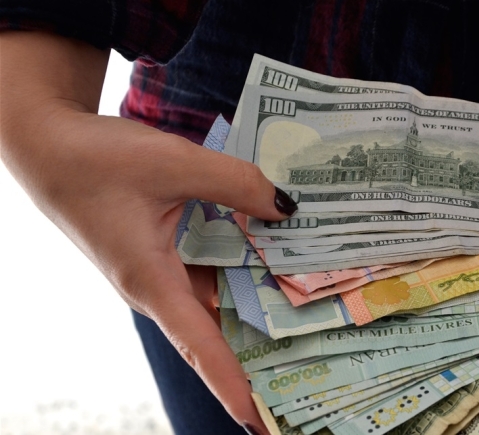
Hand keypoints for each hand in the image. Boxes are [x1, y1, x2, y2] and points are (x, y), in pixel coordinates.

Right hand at [0, 32, 294, 432]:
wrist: (51, 147)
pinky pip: (214, 269)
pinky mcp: (166, 253)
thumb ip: (237, 184)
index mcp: (152, 281)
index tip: (260, 417)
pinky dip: (246, 265)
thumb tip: (287, 208)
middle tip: (314, 363)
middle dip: (263, 348)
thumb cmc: (98, 161)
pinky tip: (284, 254)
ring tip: (318, 311)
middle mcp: (160, 286)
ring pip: (221, 296)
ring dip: (261, 301)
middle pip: (219, 329)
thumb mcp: (174, 163)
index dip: (231, 383)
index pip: (200, 345)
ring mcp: (163, 271)